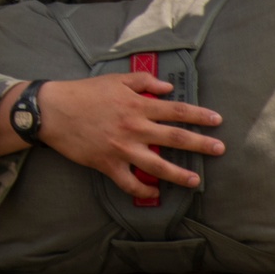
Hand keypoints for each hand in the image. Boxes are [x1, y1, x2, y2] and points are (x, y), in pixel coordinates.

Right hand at [38, 71, 223, 200]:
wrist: (55, 111)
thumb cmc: (85, 92)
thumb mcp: (116, 79)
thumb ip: (144, 82)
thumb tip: (168, 89)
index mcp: (138, 105)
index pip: (176, 111)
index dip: (199, 116)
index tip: (216, 121)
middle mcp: (134, 128)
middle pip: (174, 137)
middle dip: (200, 144)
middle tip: (219, 150)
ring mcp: (122, 149)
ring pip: (157, 165)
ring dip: (178, 173)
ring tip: (195, 181)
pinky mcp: (107, 165)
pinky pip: (130, 183)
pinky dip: (143, 191)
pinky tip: (155, 193)